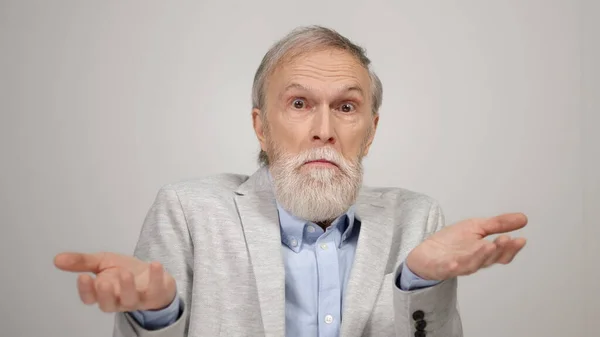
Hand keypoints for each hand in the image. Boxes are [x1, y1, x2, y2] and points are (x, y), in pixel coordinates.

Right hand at [53, 252, 175, 312]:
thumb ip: (82, 262)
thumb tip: (56, 259)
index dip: (86, 290)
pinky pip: (156, 290)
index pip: (90, 298)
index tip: (83, 276)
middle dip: (105, 294)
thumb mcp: (102, 262)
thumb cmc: (123, 270)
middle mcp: (118, 299)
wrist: (152, 273)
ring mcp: (137, 299)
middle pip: (108, 305)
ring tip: (125, 272)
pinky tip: (154, 265)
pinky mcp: (155, 294)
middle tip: (103, 281)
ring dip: (127, 287)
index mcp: (102, 292)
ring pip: (130, 300)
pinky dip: (156, 277)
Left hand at [406, 213, 527, 280]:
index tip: (521, 239)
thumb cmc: (453, 242)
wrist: (426, 252)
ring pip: (472, 264)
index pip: (502, 254)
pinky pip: (448, 268)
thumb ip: (498, 224)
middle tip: (506, 240)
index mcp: (484, 253)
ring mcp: (457, 265)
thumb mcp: (476, 227)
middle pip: (490, 259)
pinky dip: (453, 266)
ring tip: (490, 245)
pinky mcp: (442, 267)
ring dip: (482, 255)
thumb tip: (523, 218)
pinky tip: (456, 262)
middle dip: (499, 250)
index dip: (512, 249)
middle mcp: (474, 261)